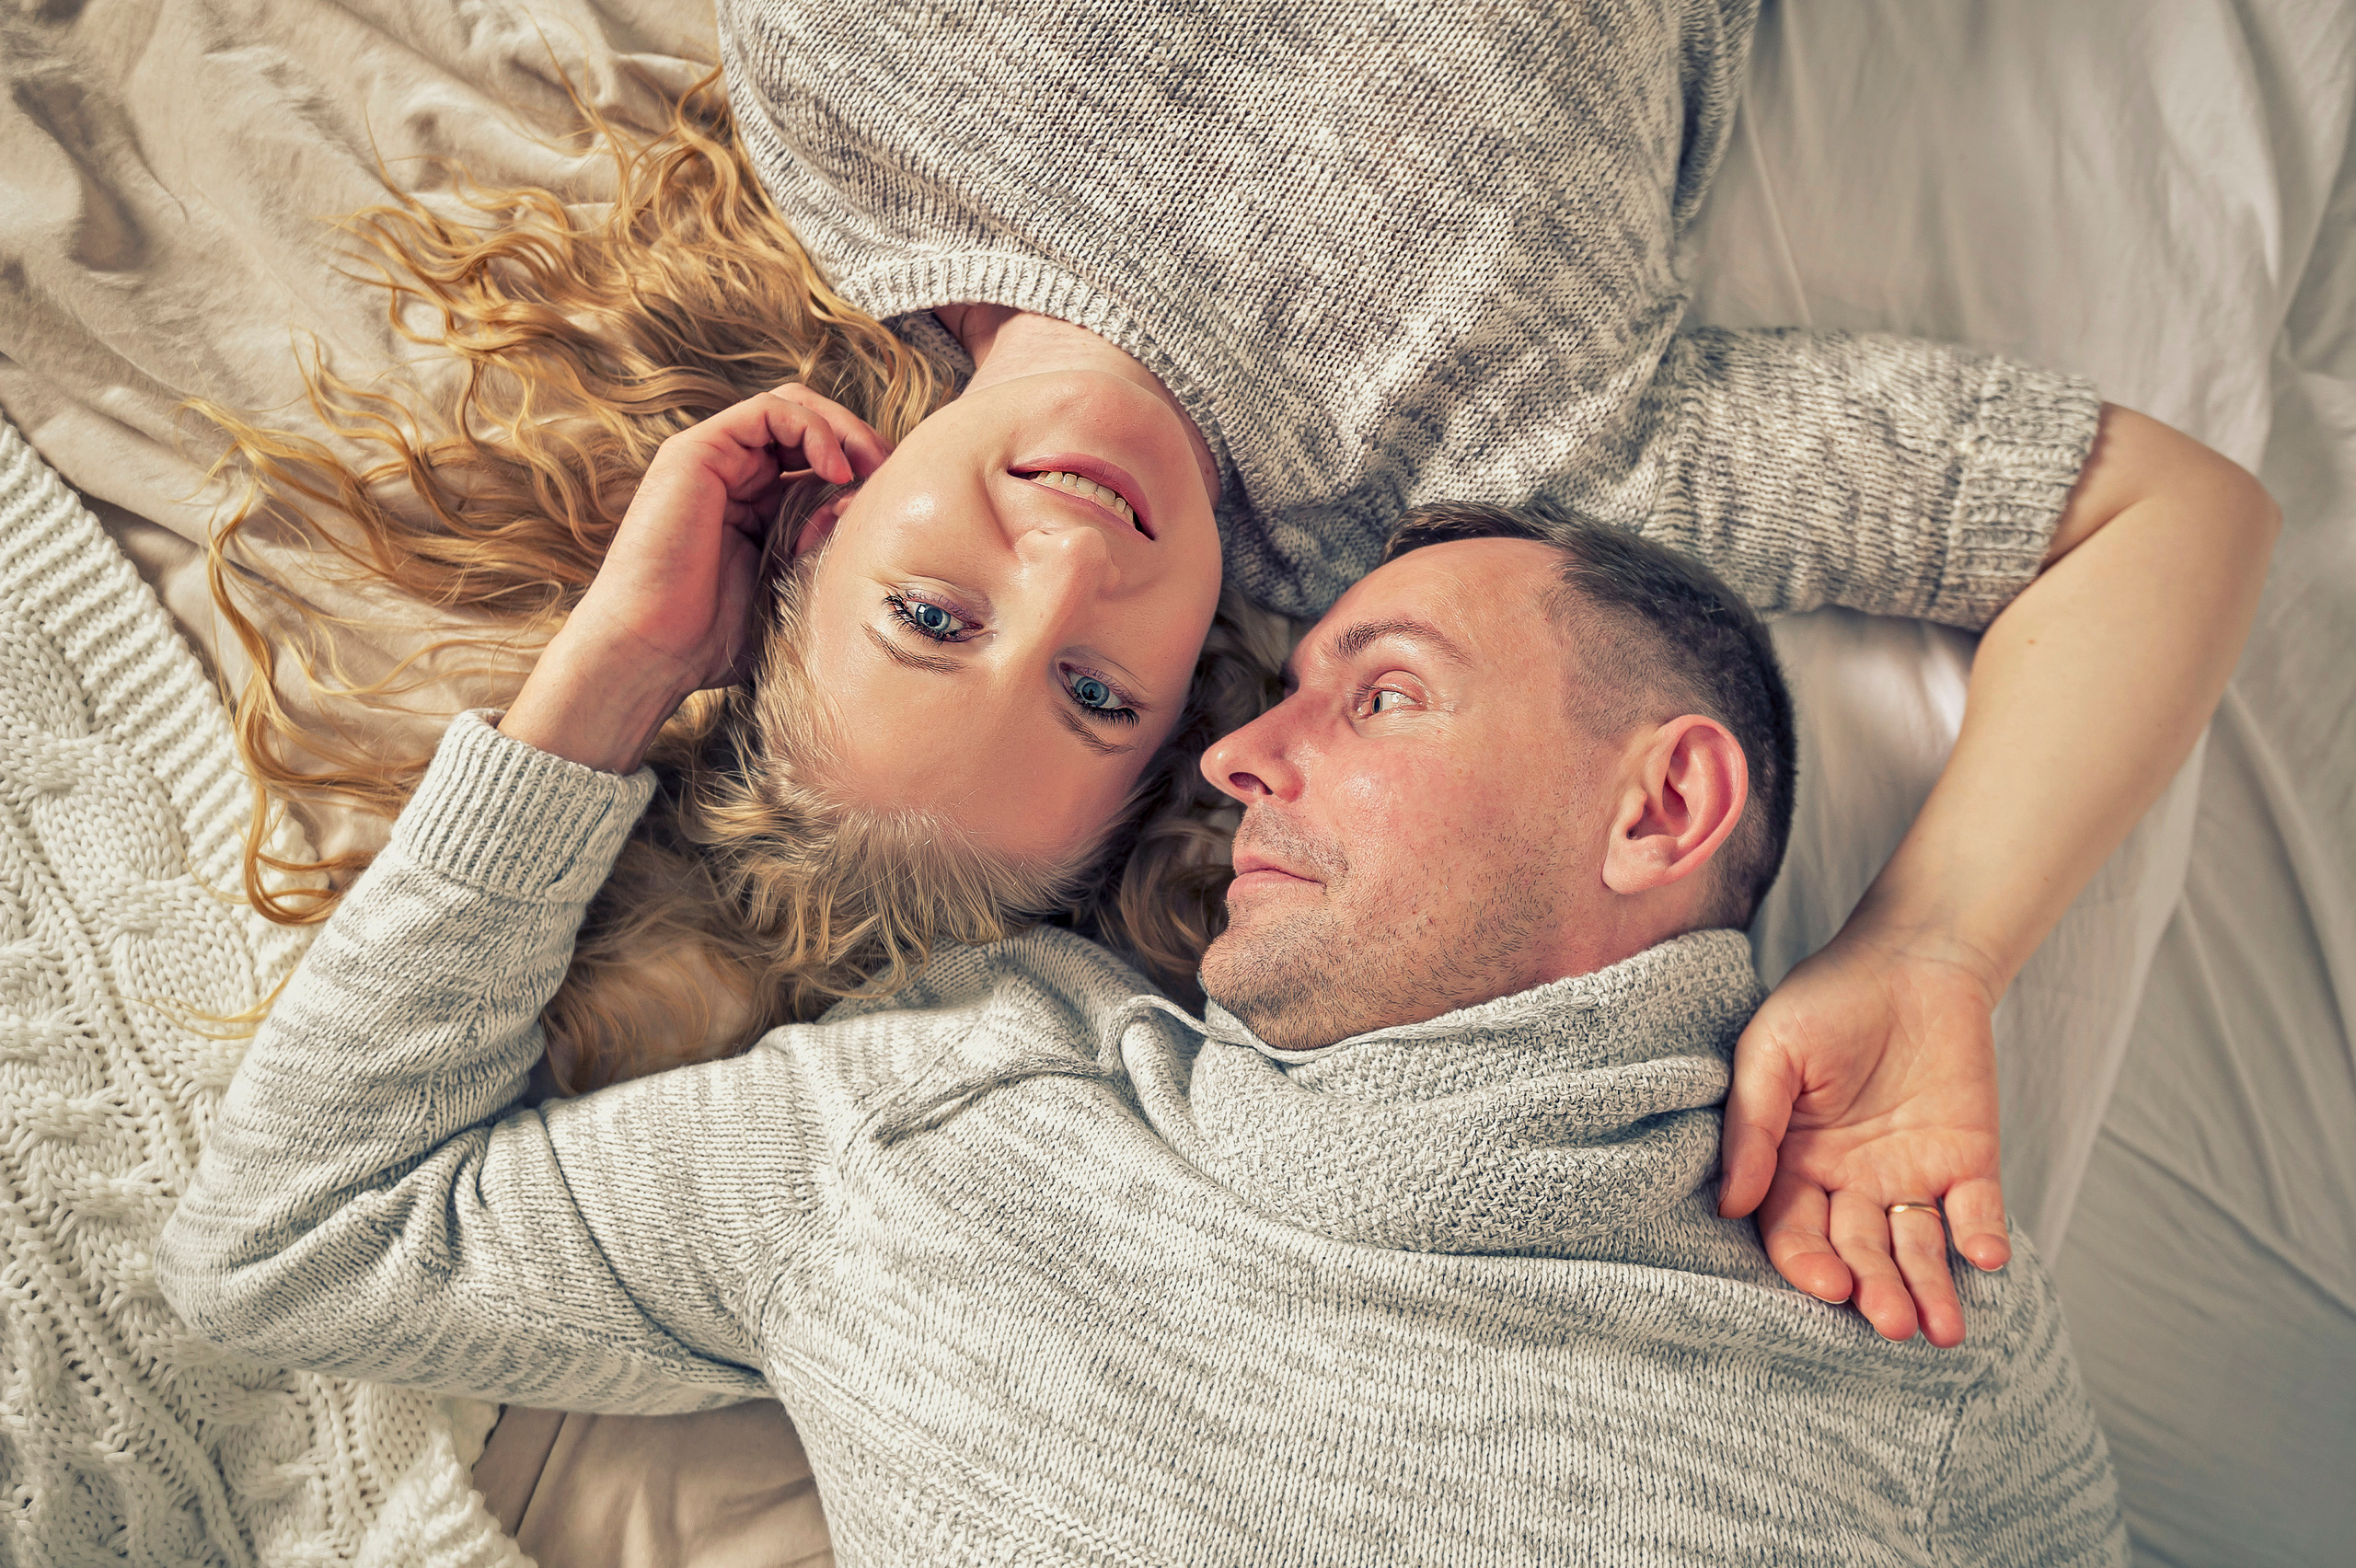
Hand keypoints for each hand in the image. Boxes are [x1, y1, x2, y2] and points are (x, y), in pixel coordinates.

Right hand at [565, 383, 890, 694]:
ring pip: (793, 407)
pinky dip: (813, 428)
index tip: (895, 502)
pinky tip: (836, 470)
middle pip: (809, 426)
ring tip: (870, 466)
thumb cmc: (713, 640)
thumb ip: (824, 547)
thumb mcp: (792, 588)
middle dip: (859, 441)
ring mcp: (714, 461)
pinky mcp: (696, 451)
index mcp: (758, 510)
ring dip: (842, 428)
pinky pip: (769, 410)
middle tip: (891, 474)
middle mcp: (734, 478)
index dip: (863, 470)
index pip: (818, 462)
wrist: (651, 651)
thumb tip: (862, 507)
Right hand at [1716, 927, 2009, 1347]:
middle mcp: (1850, 1183)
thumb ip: (1753, 1125)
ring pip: (1916, 1249)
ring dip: (1928, 1289)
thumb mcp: (1770, 1052)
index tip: (1828, 1285)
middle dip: (1875, 1292)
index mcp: (1794, 1164)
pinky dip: (1982, 1239)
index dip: (1808, 1264)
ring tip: (1942, 1329)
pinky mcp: (1968, 1162)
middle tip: (1892, 1323)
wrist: (1911, 956)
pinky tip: (1985, 1259)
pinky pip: (1976, 1212)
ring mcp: (1910, 1175)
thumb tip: (1728, 1205)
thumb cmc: (1825, 1000)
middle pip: (1859, 1253)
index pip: (1795, 1232)